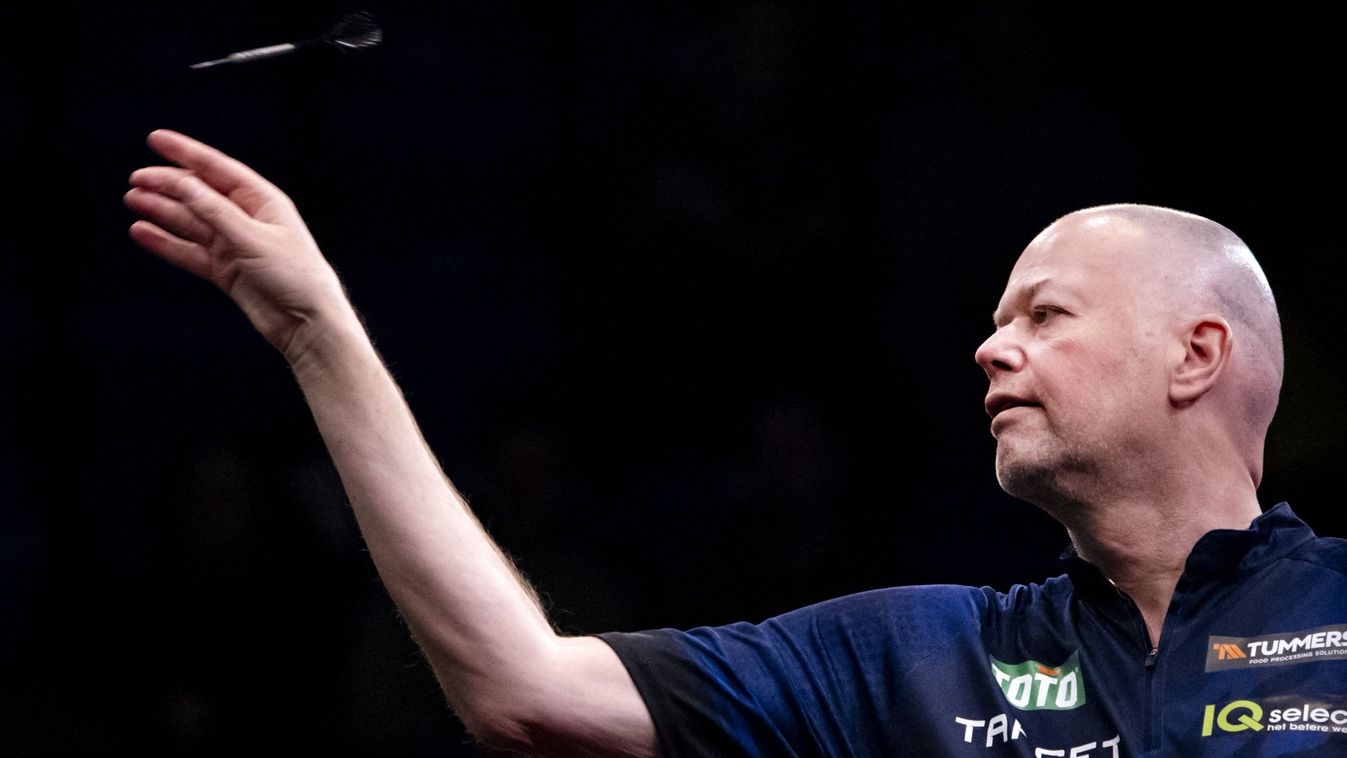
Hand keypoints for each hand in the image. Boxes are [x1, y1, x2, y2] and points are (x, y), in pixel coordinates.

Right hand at [125, 129, 353, 359]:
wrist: (308, 323)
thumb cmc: (295, 276)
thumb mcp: (252, 239)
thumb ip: (216, 212)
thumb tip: (185, 183)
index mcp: (264, 202)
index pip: (219, 169)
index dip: (187, 153)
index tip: (155, 139)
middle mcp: (248, 220)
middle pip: (201, 195)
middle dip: (168, 185)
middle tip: (135, 179)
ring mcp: (236, 245)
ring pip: (192, 222)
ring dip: (163, 211)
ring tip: (133, 199)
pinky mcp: (227, 271)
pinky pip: (190, 252)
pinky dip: (167, 243)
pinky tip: (142, 232)